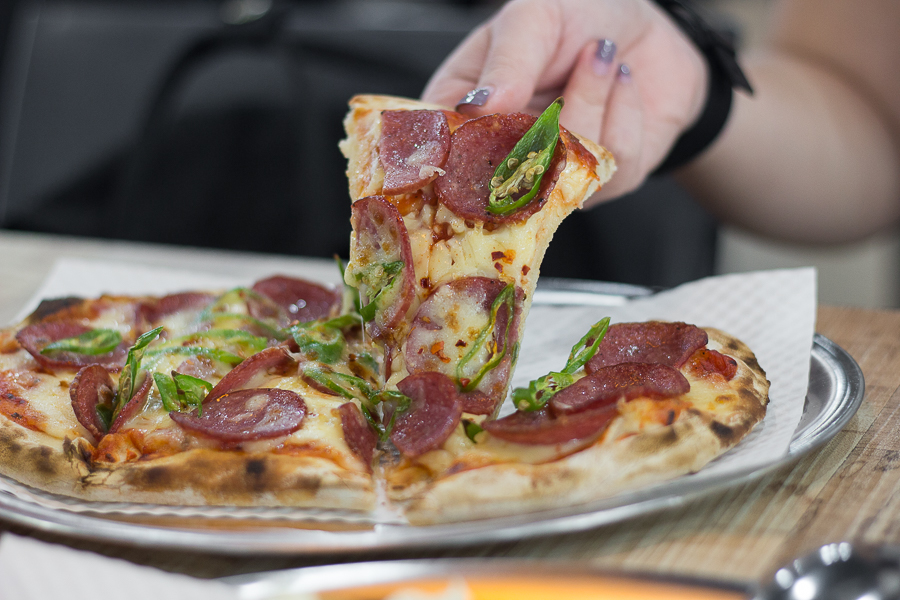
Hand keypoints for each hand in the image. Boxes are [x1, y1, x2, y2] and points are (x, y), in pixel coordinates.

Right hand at [422, 0, 707, 202]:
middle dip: (539, 122)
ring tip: (600, 53)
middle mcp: (505, 154)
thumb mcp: (532, 17)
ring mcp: (553, 174)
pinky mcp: (603, 181)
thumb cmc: (576, 13)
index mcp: (467, 115)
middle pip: (501, 176)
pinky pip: (612, 165)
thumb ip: (507, 61)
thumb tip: (479, 108)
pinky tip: (621, 79)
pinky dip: (623, 112)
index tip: (484, 120)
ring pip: (561, 169)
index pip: (441, 154)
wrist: (645, 22)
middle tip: (570, 63)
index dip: (455, 153)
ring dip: (589, 100)